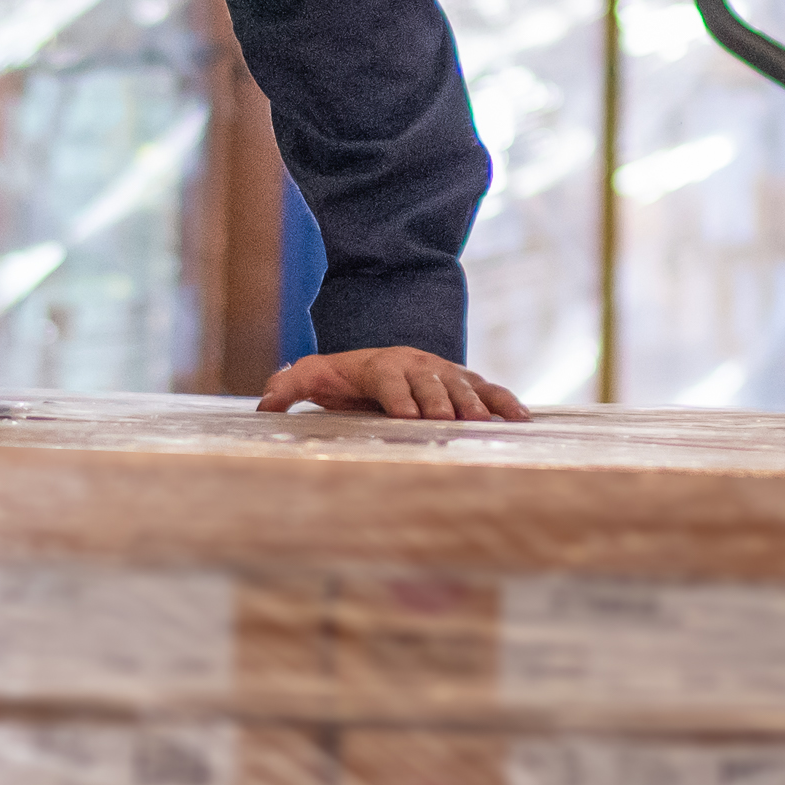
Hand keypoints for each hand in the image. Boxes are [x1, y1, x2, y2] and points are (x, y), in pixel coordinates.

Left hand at [259, 346, 532, 421]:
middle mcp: (415, 363)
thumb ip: (288, 386)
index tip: (404, 415)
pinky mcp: (464, 381)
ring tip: (482, 425)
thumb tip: (264, 405)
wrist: (378, 359)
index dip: (396, 395)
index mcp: (379, 364)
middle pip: (429, 381)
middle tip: (447, 422)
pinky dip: (504, 402)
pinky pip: (487, 389)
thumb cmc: (342, 377)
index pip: (388, 378)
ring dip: (473, 403)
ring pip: (461, 384)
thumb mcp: (313, 376)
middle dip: (438, 401)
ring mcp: (442, 370)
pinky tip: (520, 420)